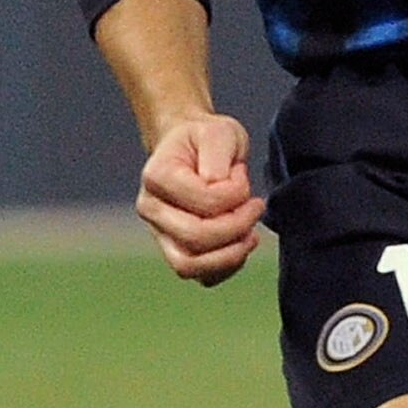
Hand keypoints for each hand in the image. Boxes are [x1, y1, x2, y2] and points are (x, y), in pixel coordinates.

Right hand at [135, 112, 265, 283]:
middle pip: (196, 238)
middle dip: (237, 226)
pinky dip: (226, 267)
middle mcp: (151, 209)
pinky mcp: (176, 251)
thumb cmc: (206, 139)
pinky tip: (242, 245)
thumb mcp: (219, 131)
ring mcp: (160, 234)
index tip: (242, 176)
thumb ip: (217, 156)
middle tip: (256, 206)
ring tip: (251, 235)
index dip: (235, 193)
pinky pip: (201, 276)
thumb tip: (216, 187)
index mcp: (156, 176)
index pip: (204, 201)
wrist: (195, 148)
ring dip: (231, 254)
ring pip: (190, 266)